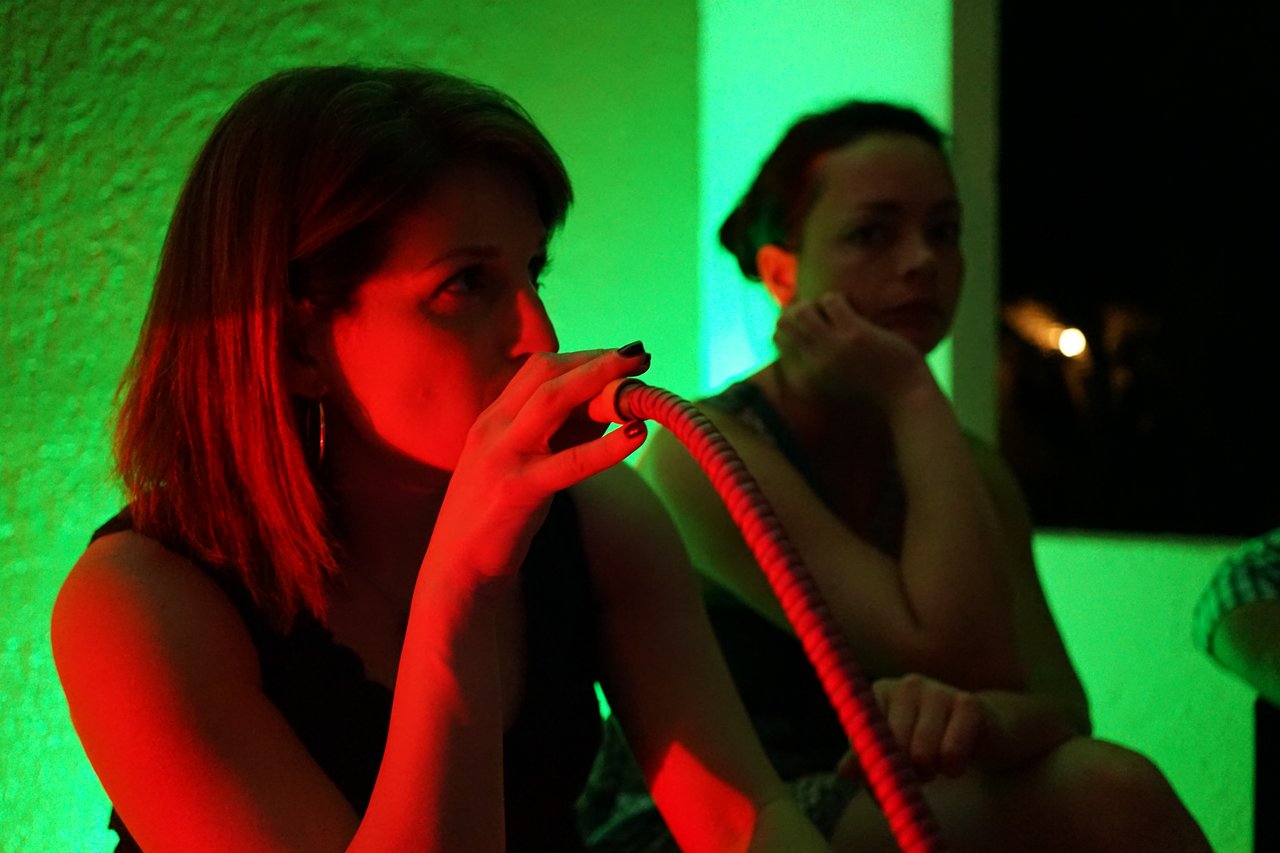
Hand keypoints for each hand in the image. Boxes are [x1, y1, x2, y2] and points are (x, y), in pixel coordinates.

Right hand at [429, 345, 650, 586]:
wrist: (457, 568)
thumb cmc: (499, 515)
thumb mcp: (525, 462)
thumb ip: (562, 433)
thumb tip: (612, 404)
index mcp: (494, 418)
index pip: (538, 367)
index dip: (584, 356)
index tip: (620, 357)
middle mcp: (493, 427)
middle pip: (545, 372)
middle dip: (595, 359)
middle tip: (639, 354)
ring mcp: (502, 456)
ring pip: (552, 401)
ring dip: (599, 380)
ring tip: (639, 375)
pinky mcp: (516, 490)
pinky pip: (569, 462)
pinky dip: (606, 445)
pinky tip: (636, 434)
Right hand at [773, 292, 927, 406]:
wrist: (906, 398)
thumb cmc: (874, 390)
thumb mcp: (833, 383)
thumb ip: (815, 365)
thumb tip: (802, 335)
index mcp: (805, 377)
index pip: (776, 340)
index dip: (788, 325)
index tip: (807, 323)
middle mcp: (812, 363)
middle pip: (783, 322)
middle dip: (798, 310)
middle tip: (820, 313)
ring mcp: (831, 347)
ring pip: (801, 310)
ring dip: (816, 303)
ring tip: (833, 311)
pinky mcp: (853, 334)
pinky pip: (831, 301)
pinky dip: (837, 299)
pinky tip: (850, 309)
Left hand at [870, 673, 989, 780]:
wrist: (982, 732)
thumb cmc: (928, 742)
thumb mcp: (893, 750)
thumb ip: (866, 759)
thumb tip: (844, 772)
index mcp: (881, 692)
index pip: (864, 734)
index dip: (874, 763)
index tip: (886, 774)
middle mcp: (907, 685)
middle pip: (893, 745)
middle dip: (905, 770)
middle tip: (919, 772)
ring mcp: (938, 690)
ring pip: (921, 753)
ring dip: (930, 771)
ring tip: (937, 764)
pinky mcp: (969, 704)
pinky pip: (951, 752)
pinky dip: (952, 768)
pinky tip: (956, 762)